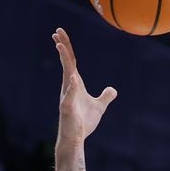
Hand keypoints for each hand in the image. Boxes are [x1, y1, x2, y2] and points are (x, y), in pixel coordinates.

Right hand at [53, 28, 116, 148]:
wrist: (75, 138)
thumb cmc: (83, 122)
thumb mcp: (99, 107)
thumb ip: (105, 97)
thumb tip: (112, 90)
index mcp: (75, 84)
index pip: (71, 62)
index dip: (67, 48)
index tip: (60, 34)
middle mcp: (68, 87)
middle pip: (66, 63)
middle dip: (62, 47)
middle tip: (56, 31)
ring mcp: (66, 96)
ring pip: (66, 75)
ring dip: (64, 61)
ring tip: (60, 46)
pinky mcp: (67, 108)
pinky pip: (69, 95)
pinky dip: (71, 87)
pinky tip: (73, 78)